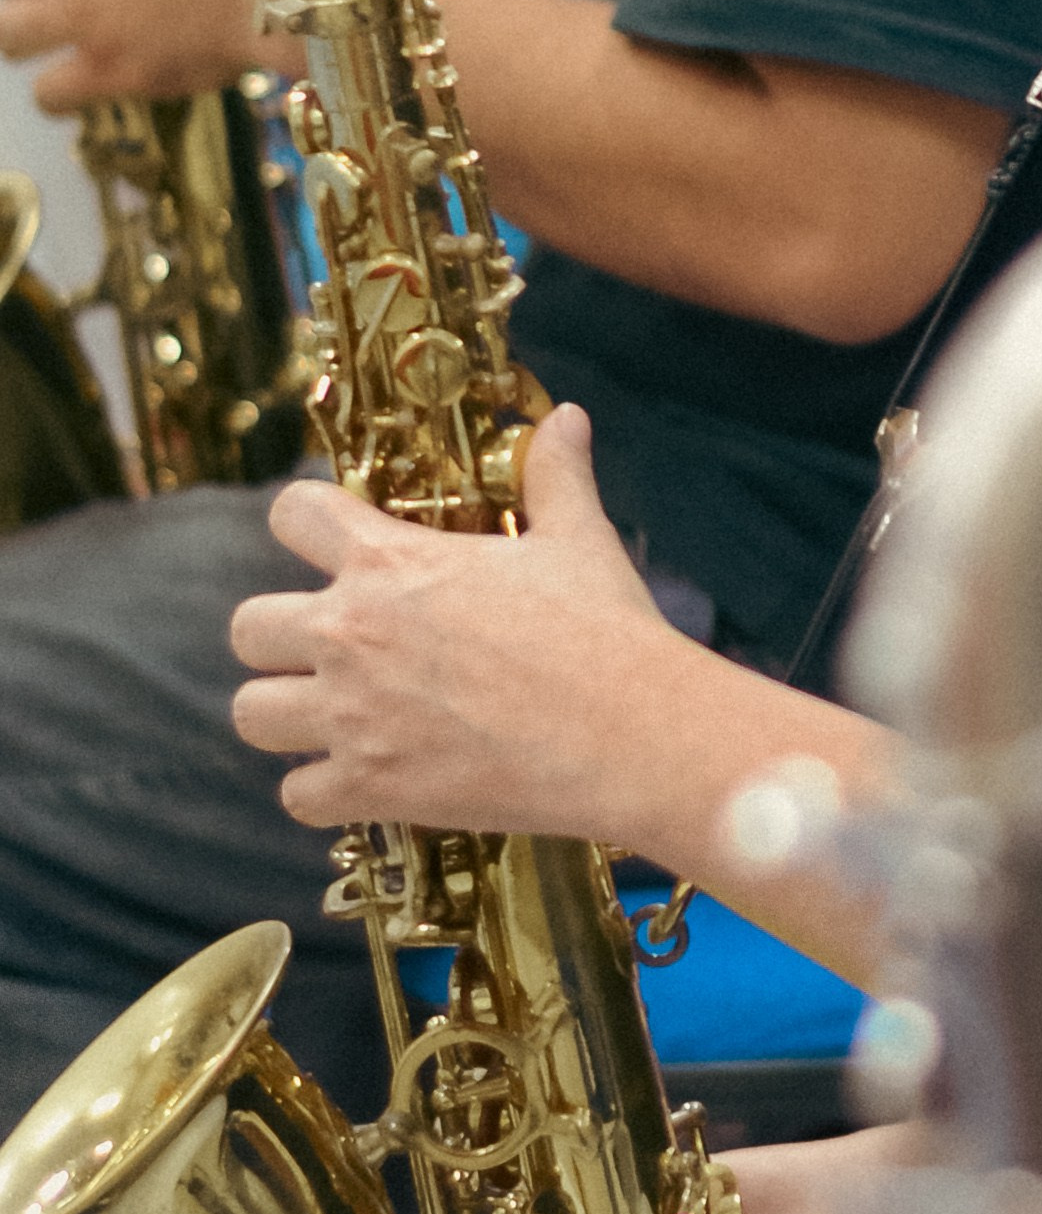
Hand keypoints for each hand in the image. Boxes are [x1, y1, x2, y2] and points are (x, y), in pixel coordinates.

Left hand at [228, 402, 700, 838]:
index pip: (291, 513)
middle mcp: (351, 633)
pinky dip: (322, 790)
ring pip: (250, 714)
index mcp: (390, 561)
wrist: (624, 732)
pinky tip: (365, 778)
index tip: (332, 542)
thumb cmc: (600, 627)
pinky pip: (296, 795)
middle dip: (279, 636)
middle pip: (246, 627)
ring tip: (332, 716)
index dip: (305, 522)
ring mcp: (352, 715)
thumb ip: (554, 474)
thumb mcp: (577, 536)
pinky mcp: (369, 787)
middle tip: (331, 647)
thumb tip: (565, 417)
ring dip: (285, 714)